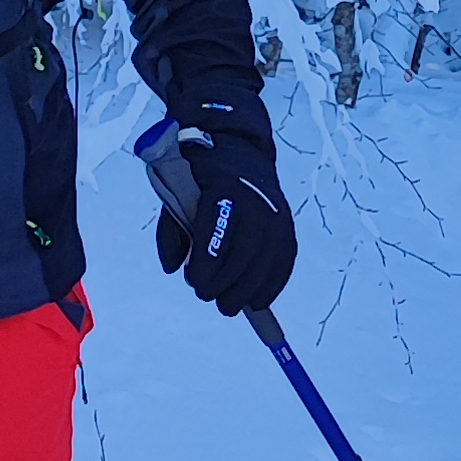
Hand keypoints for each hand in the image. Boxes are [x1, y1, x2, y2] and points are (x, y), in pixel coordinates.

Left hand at [150, 105, 296, 316]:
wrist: (240, 154)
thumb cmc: (201, 180)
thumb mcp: (177, 194)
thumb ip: (171, 231)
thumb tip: (173, 268)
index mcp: (224, 190)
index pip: (216, 236)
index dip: (205, 266)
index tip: (194, 281)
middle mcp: (256, 203)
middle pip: (243, 257)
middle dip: (223, 284)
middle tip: (206, 295)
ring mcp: (276, 217)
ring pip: (265, 265)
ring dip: (246, 292)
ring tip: (228, 305)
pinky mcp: (288, 228)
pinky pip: (284, 263)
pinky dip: (272, 285)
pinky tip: (258, 300)